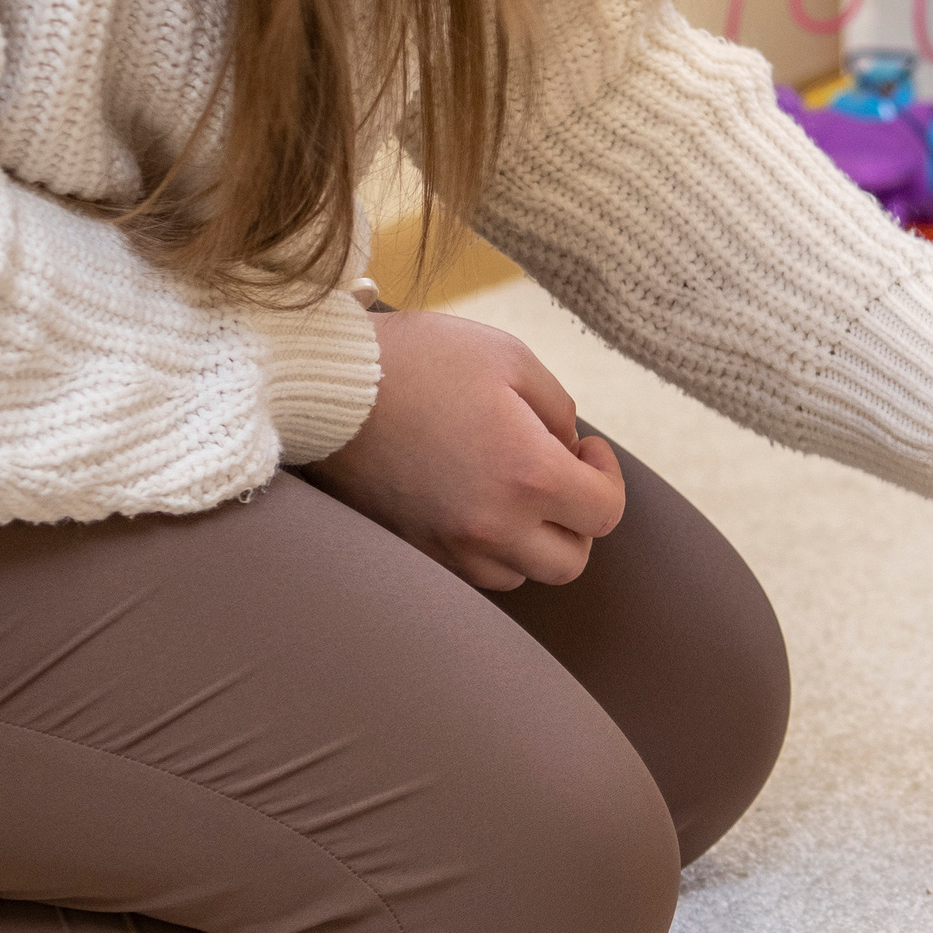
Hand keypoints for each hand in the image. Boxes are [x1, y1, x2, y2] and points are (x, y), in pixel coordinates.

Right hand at [307, 311, 625, 588]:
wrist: (325, 385)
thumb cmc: (420, 360)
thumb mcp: (510, 358)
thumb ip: (558, 408)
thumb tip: (569, 446)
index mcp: (527, 475)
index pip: (605, 513)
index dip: (607, 477)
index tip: (585, 447)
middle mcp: (491, 526)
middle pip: (570, 561)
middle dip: (578, 520)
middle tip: (561, 475)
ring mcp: (447, 547)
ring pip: (520, 574)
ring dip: (533, 540)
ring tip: (515, 489)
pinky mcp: (412, 550)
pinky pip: (470, 573)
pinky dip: (489, 548)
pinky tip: (478, 503)